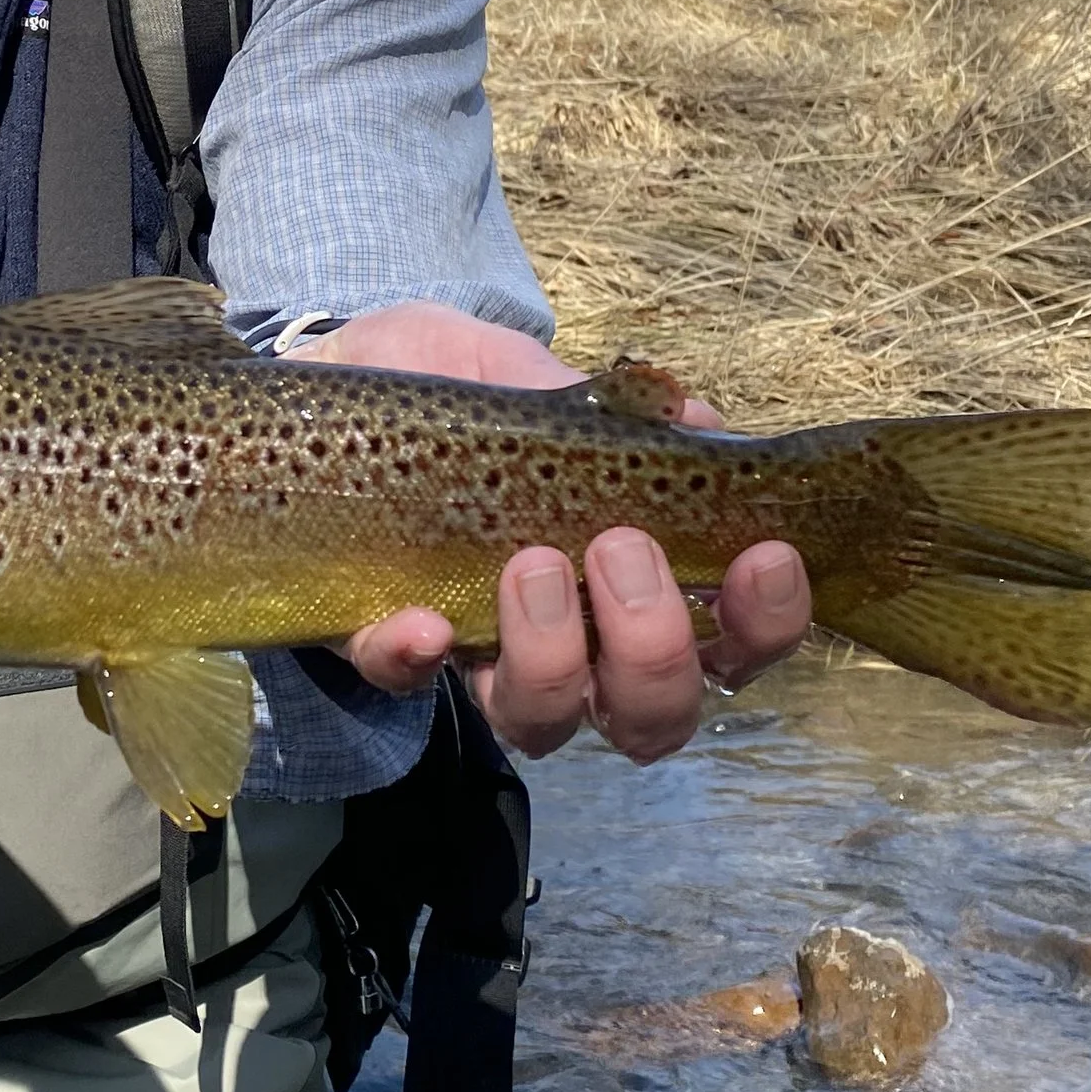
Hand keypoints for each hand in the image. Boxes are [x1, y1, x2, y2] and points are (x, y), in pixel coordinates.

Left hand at [290, 303, 811, 763]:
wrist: (323, 377)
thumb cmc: (452, 386)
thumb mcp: (526, 368)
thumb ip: (602, 397)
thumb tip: (693, 415)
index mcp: (635, 577)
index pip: (735, 640)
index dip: (767, 623)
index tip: (765, 557)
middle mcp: (577, 642)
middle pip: (655, 713)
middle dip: (655, 643)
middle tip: (619, 549)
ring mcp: (483, 655)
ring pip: (548, 723)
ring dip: (555, 658)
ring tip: (530, 566)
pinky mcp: (387, 648)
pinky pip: (408, 684)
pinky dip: (421, 659)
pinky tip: (421, 620)